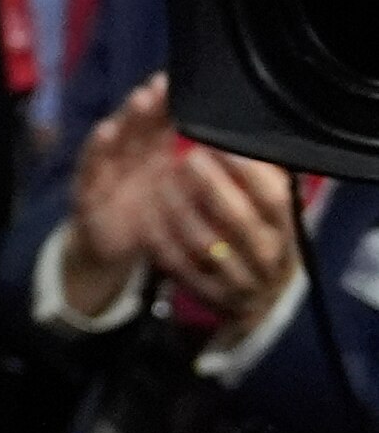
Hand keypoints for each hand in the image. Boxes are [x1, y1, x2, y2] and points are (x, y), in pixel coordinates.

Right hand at [63, 75, 180, 315]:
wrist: (115, 248)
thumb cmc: (153, 213)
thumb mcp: (180, 191)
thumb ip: (202, 166)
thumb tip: (246, 141)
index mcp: (156, 151)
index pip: (166, 119)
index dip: (175, 100)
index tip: (191, 80)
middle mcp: (131, 154)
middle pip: (141, 122)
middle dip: (154, 101)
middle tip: (167, 82)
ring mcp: (107, 169)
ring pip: (118, 136)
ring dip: (128, 115)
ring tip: (142, 98)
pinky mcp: (87, 190)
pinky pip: (90, 168)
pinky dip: (96, 148)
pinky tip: (105, 132)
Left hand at [142, 143, 303, 331]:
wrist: (258, 298)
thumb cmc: (262, 235)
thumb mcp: (271, 211)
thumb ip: (263, 180)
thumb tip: (244, 135)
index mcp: (285, 226)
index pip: (272, 194)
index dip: (246, 168)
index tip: (219, 142)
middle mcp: (267, 253)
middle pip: (238, 217)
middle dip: (209, 184)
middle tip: (184, 158)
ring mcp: (239, 279)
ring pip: (206, 244)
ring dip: (180, 211)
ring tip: (161, 184)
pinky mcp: (210, 296)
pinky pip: (181, 269)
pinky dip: (163, 243)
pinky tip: (148, 220)